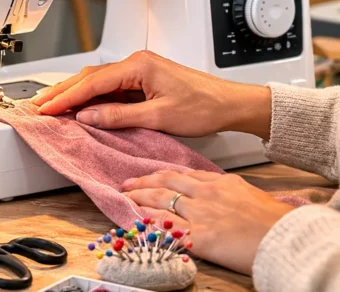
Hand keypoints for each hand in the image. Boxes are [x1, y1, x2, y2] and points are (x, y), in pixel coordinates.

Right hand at [31, 51, 271, 138]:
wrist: (230, 104)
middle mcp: (135, 63)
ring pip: (96, 81)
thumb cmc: (204, 107)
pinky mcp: (141, 80)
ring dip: (74, 94)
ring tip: (51, 106)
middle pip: (88, 77)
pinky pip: (108, 88)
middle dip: (61, 92)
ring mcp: (138, 71)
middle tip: (37, 105)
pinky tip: (79, 107)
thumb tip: (87, 117)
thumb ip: (119, 116)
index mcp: (138, 66)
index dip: (66, 97)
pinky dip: (90, 98)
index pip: (92, 82)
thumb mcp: (158, 117)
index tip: (46, 108)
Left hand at [122, 170, 294, 273]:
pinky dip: (148, 222)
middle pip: (165, 183)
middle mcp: (205, 194)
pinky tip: (136, 219)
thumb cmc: (274, 220)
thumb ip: (228, 190)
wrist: (286, 238)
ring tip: (125, 197)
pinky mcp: (198, 236)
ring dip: (139, 198)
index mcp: (219, 182)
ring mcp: (200, 214)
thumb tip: (218, 190)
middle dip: (143, 182)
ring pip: (160, 200)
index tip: (150, 176)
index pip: (182, 174)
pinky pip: (165, 226)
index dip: (162, 175)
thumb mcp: (249, 194)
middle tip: (127, 183)